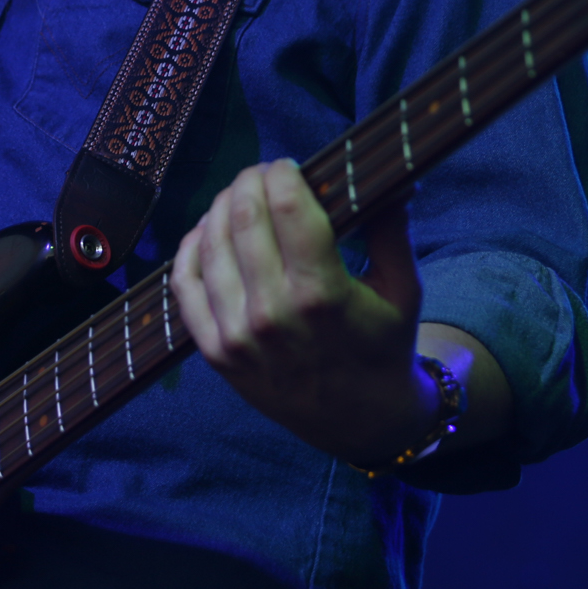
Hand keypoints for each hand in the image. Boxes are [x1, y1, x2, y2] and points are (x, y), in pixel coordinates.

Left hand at [173, 159, 437, 466]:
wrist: (360, 422)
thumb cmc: (383, 347)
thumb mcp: (403, 290)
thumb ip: (392, 229)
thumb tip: (396, 177)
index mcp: (324, 295)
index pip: (287, 207)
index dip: (282, 174)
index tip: (288, 166)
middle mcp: (274, 314)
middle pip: (244, 217)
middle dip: (251, 182)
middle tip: (262, 175)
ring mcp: (238, 336)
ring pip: (211, 244)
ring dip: (221, 208)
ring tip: (239, 198)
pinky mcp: (215, 353)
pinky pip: (184, 285)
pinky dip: (190, 248)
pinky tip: (206, 232)